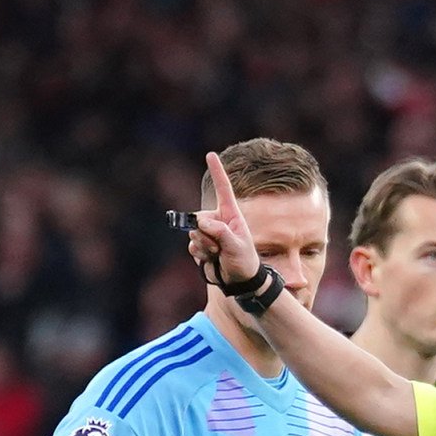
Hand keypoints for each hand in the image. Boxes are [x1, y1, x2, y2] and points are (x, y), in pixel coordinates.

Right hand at [185, 153, 265, 294]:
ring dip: (204, 247)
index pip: (223, 189)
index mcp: (230, 215)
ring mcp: (208, 233)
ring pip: (193, 234)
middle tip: (219, 248)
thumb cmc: (244, 261)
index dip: (217, 172)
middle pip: (199, 218)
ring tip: (218, 254)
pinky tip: (210, 259)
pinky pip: (191, 246)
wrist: (239, 281)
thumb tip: (200, 222)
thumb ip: (220, 232)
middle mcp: (218, 220)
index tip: (211, 154)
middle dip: (205, 234)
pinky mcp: (200, 245)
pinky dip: (199, 254)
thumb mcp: (236, 246)